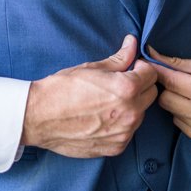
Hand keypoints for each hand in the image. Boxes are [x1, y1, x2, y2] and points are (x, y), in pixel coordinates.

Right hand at [20, 35, 157, 157]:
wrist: (39, 117)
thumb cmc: (62, 89)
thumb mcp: (92, 68)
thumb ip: (119, 58)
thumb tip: (132, 43)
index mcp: (127, 89)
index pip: (151, 74)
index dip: (140, 68)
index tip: (130, 68)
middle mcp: (130, 113)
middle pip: (151, 94)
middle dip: (140, 86)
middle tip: (119, 83)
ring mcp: (124, 133)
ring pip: (141, 114)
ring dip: (132, 105)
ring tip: (107, 101)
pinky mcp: (116, 147)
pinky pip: (128, 132)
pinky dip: (121, 123)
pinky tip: (103, 117)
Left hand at [147, 47, 190, 150]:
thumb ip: (178, 63)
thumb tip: (151, 55)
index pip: (171, 82)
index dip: (158, 72)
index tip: (149, 64)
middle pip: (166, 101)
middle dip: (168, 89)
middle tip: (178, 81)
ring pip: (172, 115)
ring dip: (177, 103)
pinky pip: (182, 127)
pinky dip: (185, 116)